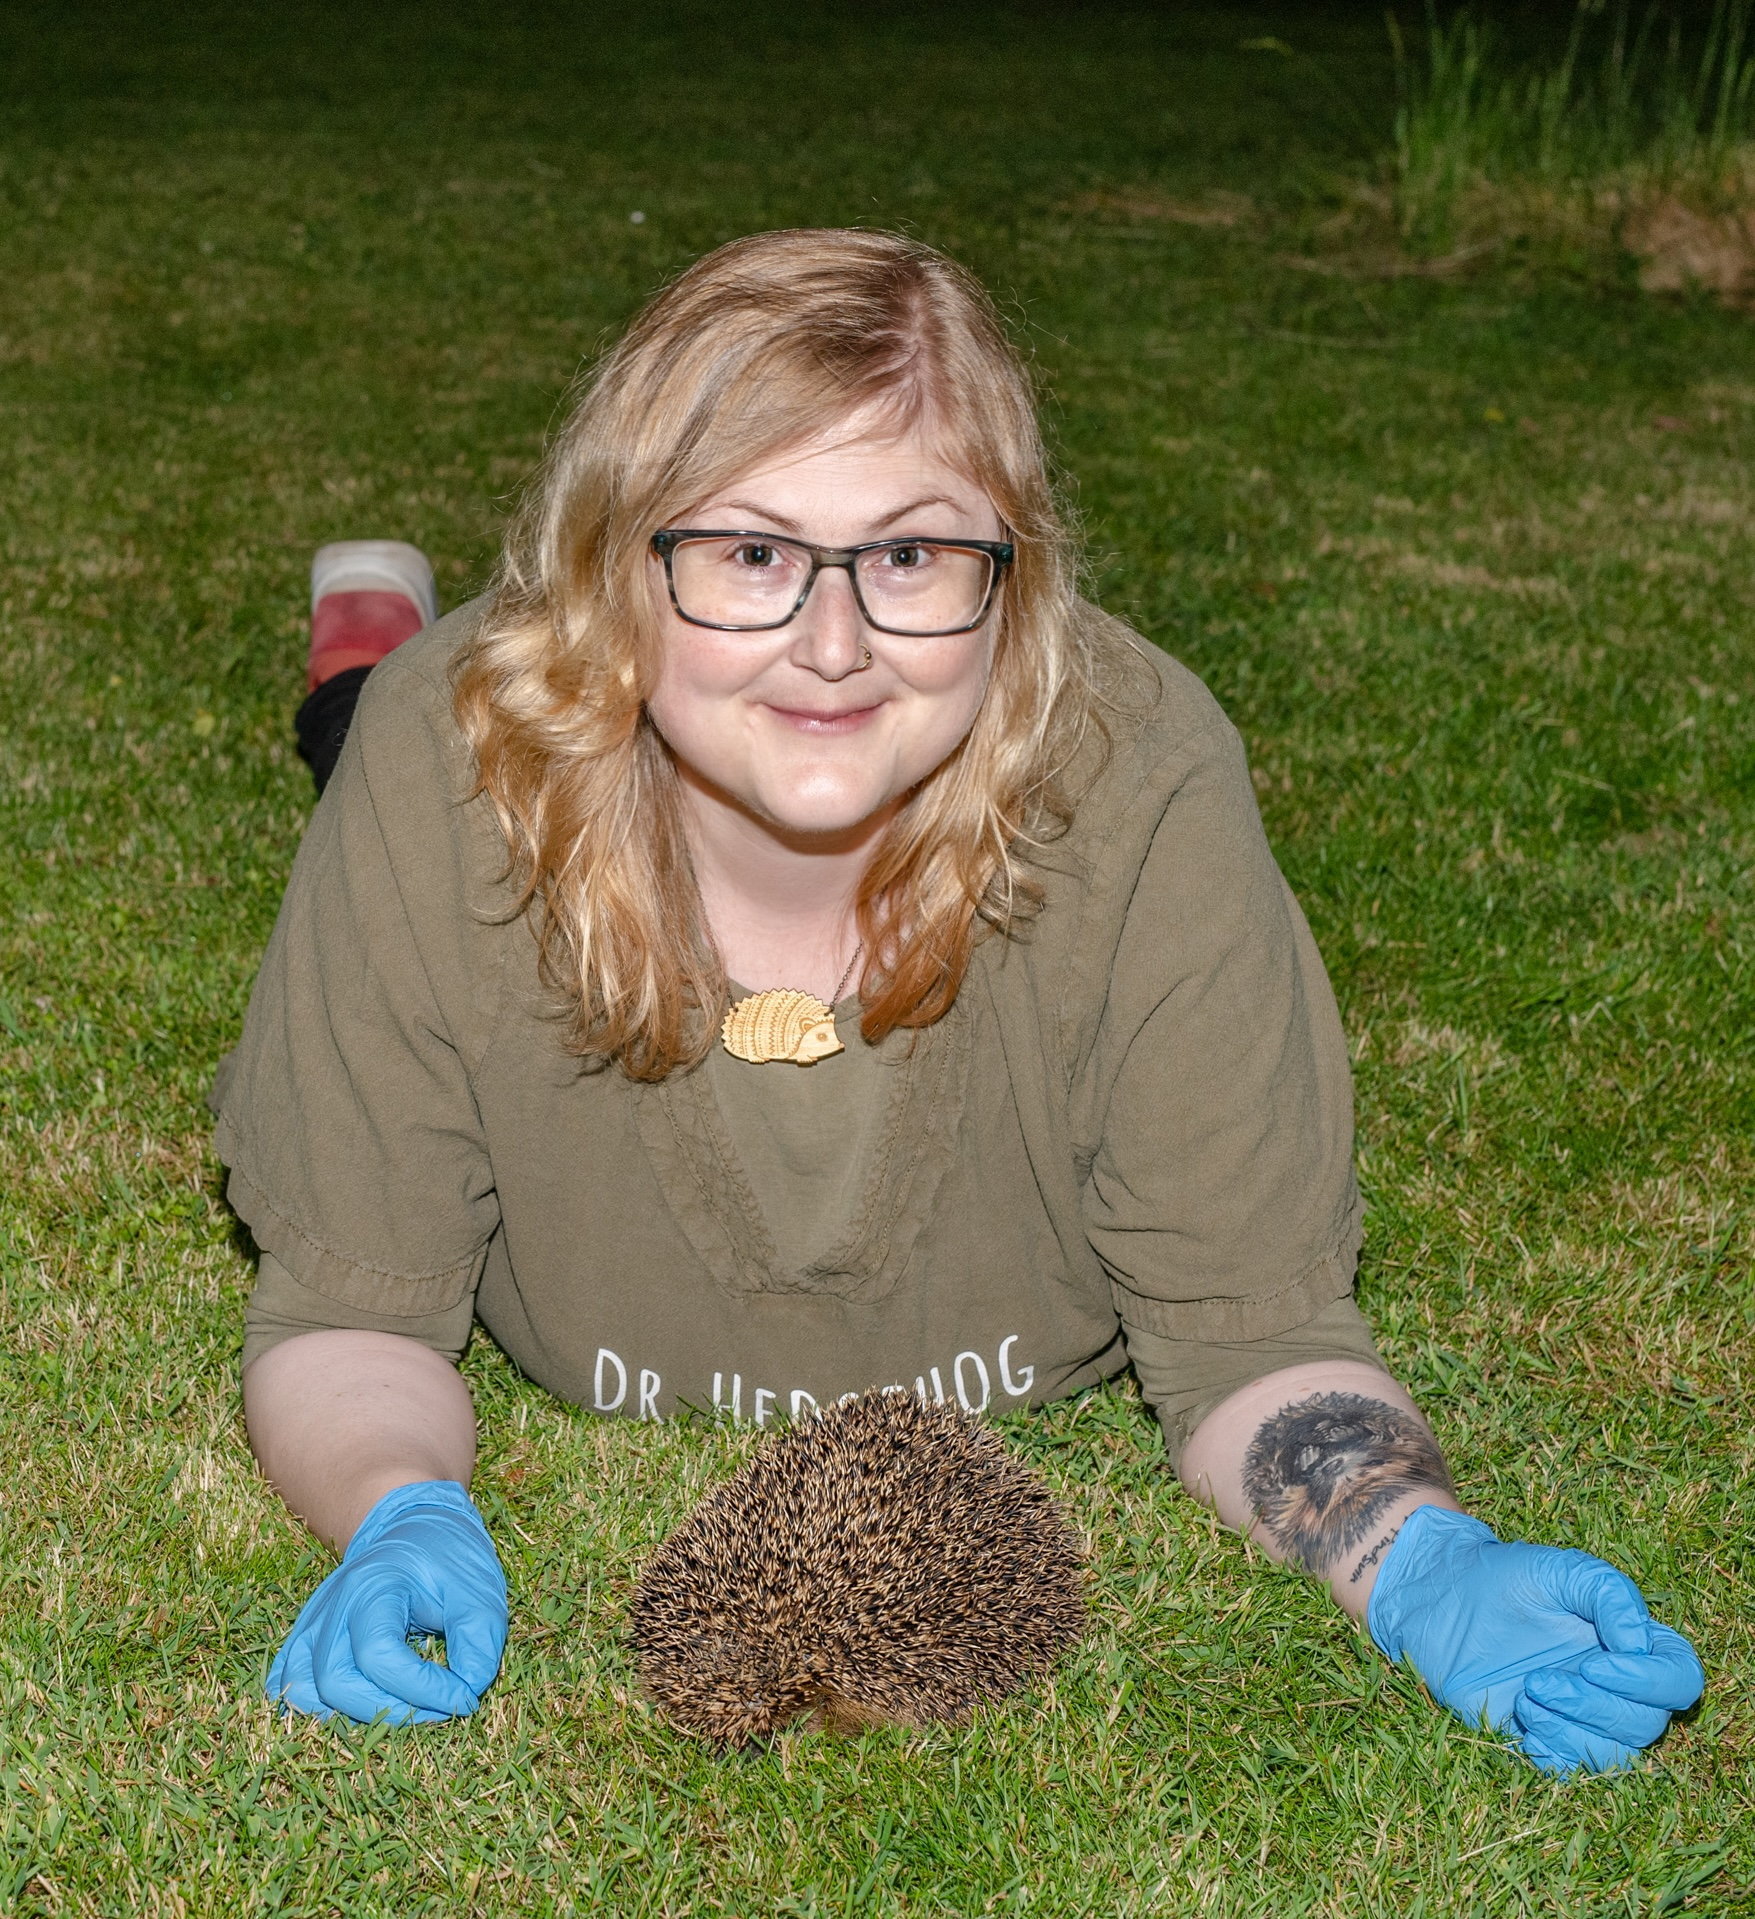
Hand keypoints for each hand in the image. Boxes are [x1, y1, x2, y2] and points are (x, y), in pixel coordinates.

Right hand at [267, 1479, 508, 1724]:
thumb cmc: (447, 1558)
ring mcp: (314, 1622)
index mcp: (373, 1586)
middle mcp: (333, 1606)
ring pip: (304, 1690)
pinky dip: (316, 1707)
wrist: (414, 1525)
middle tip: (437, 1711)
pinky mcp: (308, 1638)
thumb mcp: (479, 1590)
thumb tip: (467, 1692)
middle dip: (389, 1710)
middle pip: (334, 1681)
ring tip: (403, 1709)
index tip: (464, 1697)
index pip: (379, 1656)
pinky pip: (291, 1683)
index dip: (423, 1689)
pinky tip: (360, 1708)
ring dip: (352, 1714)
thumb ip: (479, 1641)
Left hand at [1367, 1505, 1703, 1773]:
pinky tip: (1526, 1725)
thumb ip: (1607, 1593)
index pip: (1679, 1677)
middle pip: (1647, 1722)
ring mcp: (1581, 1714)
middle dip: (1597, 1706)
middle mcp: (1614, 1684)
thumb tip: (1639, 1644)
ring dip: (1575, 1731)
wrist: (1440, 1600)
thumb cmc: (1501, 1578)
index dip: (1652, 1682)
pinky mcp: (1546, 1735)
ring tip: (1529, 1693)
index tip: (1598, 1664)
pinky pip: (1573, 1769)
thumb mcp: (1556, 1569)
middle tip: (1542, 1679)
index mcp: (1628, 1642)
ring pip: (1615, 1753)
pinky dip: (1557, 1755)